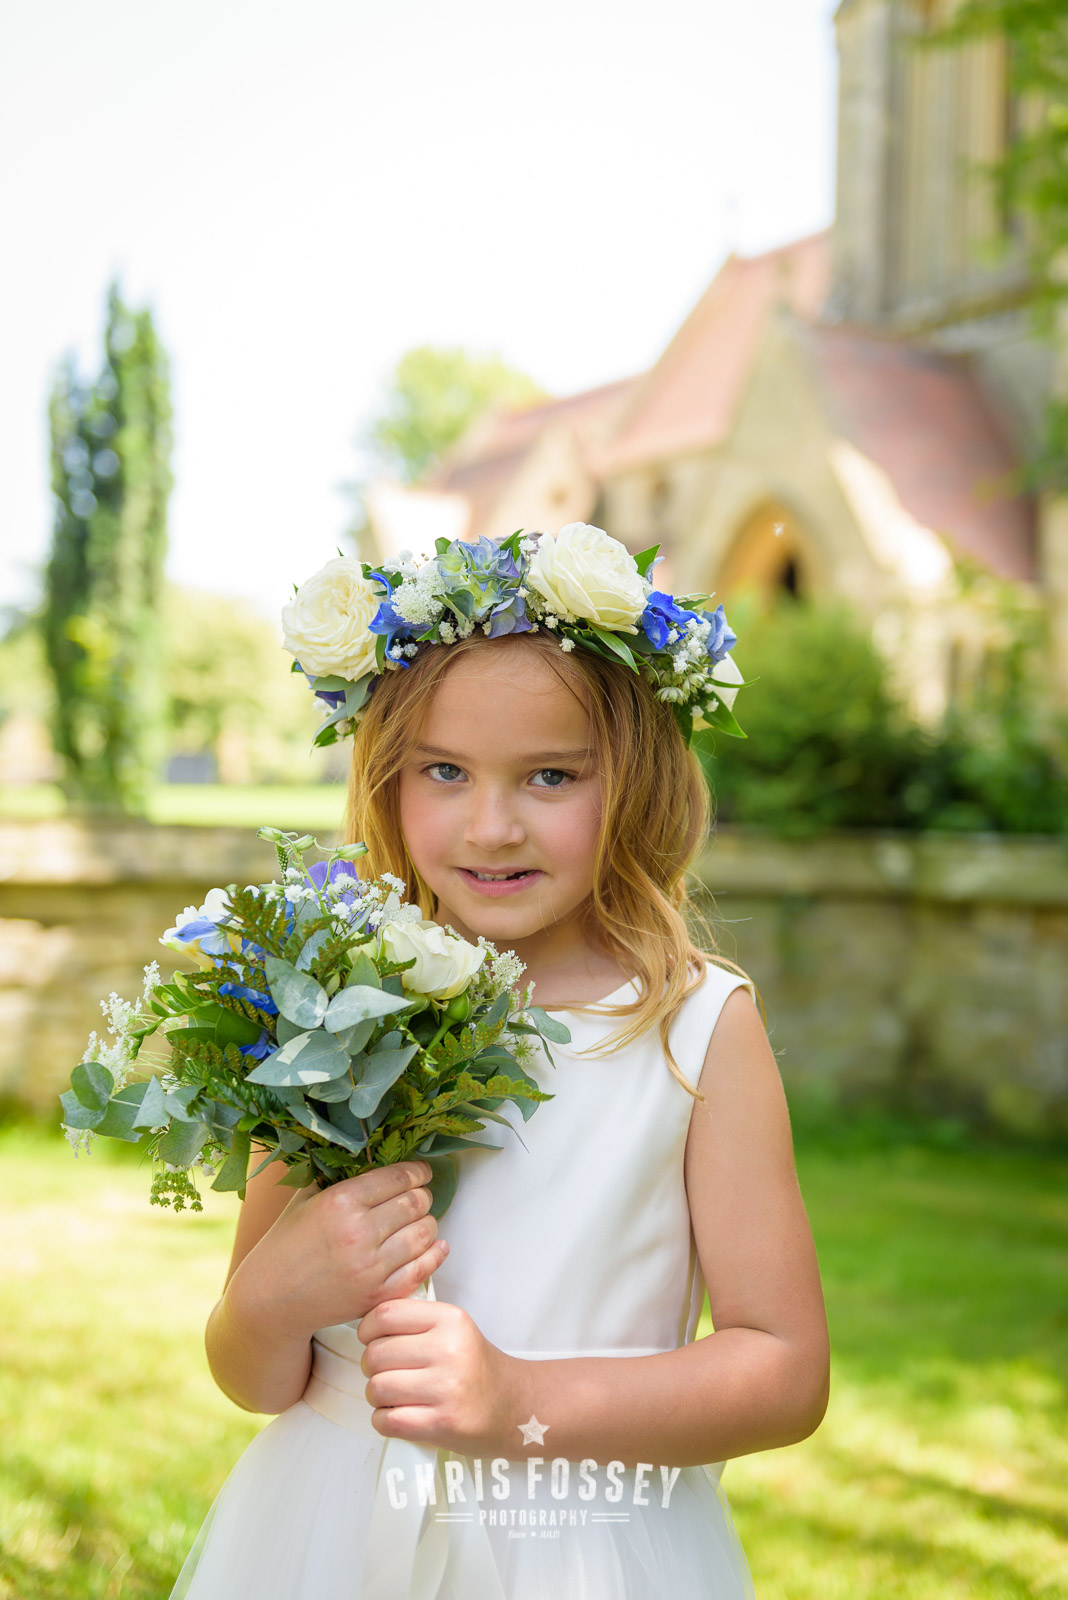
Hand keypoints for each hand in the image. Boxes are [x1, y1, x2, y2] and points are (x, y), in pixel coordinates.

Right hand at [229, 1160, 447, 1344]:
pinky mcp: (378, 1295)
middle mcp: (358, 1232)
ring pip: (424, 1233)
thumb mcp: (306, 1198)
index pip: (398, 1177)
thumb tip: (373, 1151)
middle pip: (416, 1203)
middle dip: (423, 1195)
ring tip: (421, 1220)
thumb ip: (338, 1175)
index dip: (418, 1172)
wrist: (270, 1298)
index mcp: (340, 1201)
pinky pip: (422, 1269)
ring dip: (429, 1223)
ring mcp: (370, 1267)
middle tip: (421, 1195)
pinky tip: (436, 1245)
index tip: (422, 1172)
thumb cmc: (286, 1243)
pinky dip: (434, 1254)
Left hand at [357, 1296, 534, 1456]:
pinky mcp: (442, 1423)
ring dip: (377, 1397)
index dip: (367, 1329)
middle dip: (371, 1368)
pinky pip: (387, 1420)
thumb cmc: (476, 1368)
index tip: (371, 1340)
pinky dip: (384, 1420)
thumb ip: (416, 1321)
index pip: (385, 1315)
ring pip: (377, 1388)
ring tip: (393, 1396)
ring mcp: (446, 1388)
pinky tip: (399, 1415)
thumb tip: (367, 1324)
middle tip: (385, 1372)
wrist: (514, 1407)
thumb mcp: (454, 1328)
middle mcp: (449, 1349)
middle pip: (376, 1354)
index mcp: (450, 1319)